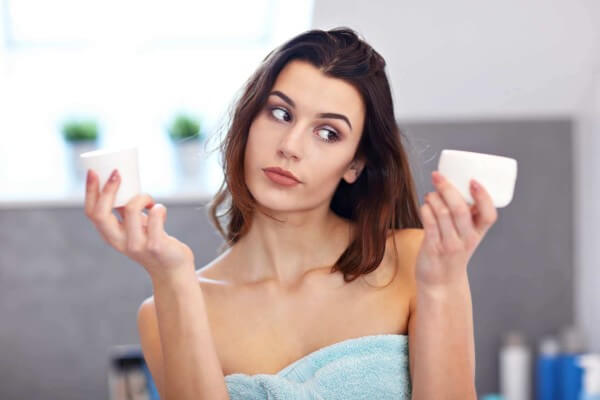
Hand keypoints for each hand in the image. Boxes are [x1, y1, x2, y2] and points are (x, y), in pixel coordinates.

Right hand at [84, 168, 194, 280]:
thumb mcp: (134, 228)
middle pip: (101, 214)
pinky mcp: (155, 245)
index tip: (93, 172)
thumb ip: (126, 213)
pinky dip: (159, 207)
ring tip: (151, 201)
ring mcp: (137, 245)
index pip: (91, 213)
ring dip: (143, 197)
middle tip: (117, 172)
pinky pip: (155, 216)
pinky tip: (161, 210)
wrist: (172, 270)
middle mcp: (119, 242)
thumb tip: (122, 184)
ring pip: (131, 210)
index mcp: (110, 235)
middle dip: (107, 189)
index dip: (90, 191)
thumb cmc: (153, 242)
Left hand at [416, 170, 497, 288]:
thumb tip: (454, 184)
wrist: (441, 282)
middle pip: (460, 210)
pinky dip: (425, 210)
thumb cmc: (452, 253)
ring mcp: (450, 244)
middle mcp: (466, 239)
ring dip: (434, 198)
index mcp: (478, 233)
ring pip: (442, 214)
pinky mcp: (433, 248)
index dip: (483, 197)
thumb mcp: (466, 236)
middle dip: (448, 189)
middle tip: (438, 176)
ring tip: (430, 194)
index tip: (474, 181)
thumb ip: (465, 215)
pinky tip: (424, 205)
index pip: (489, 215)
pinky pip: (429, 224)